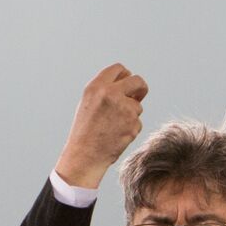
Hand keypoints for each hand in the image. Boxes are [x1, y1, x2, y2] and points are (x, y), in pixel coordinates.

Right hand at [54, 62, 148, 189]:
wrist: (84, 156)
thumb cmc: (85, 131)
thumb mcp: (88, 103)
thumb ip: (105, 90)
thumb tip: (129, 84)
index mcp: (97, 87)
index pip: (119, 69)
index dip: (125, 75)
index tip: (127, 83)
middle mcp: (111, 94)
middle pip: (137, 80)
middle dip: (140, 88)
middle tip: (138, 96)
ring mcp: (124, 108)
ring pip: (137, 106)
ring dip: (130, 114)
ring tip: (112, 127)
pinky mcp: (133, 123)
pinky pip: (137, 122)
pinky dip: (130, 129)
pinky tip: (116, 135)